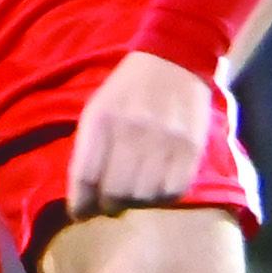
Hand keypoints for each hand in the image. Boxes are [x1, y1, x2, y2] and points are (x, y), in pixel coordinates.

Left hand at [67, 51, 212, 222]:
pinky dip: (163, 197)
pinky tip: (159, 188)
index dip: (80, 203)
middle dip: (109, 205)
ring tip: (137, 194)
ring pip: (144, 196)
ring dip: (137, 202)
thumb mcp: (98, 108)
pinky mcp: (190, 147)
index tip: (81, 213)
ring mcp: (163, 140)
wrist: (174, 58)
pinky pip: (174, 192)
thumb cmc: (129, 88)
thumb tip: (85, 195)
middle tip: (112, 203)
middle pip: (115, 192)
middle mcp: (131, 131)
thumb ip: (89, 148)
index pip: (84, 176)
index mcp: (101, 120)